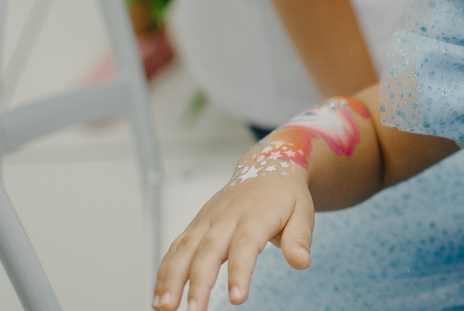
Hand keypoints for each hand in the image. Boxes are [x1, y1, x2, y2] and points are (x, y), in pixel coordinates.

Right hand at [153, 149, 314, 310]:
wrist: (267, 167)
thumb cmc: (285, 195)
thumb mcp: (303, 211)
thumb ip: (300, 238)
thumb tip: (301, 262)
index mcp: (256, 214)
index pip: (246, 245)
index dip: (240, 271)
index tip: (237, 298)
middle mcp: (227, 216)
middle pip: (209, 250)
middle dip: (199, 283)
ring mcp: (208, 220)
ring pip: (185, 248)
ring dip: (171, 279)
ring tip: (165, 308)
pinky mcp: (196, 225)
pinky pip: (177, 247)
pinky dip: (165, 271)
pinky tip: (160, 296)